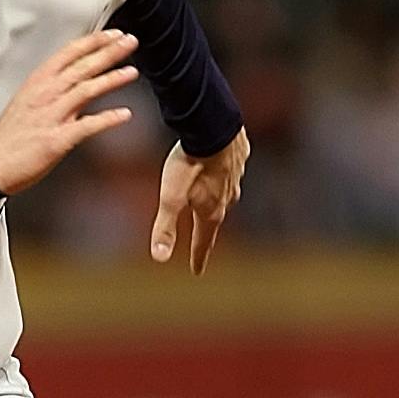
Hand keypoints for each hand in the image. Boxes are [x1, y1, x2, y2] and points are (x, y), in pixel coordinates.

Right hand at [0, 30, 138, 195]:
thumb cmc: (9, 135)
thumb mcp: (26, 99)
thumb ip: (51, 87)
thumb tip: (73, 77)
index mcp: (37, 83)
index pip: (69, 53)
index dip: (93, 41)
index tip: (112, 34)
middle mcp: (46, 95)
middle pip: (82, 66)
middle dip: (109, 52)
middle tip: (129, 42)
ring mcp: (52, 116)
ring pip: (86, 90)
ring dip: (112, 79)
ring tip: (131, 72)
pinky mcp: (57, 139)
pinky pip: (87, 126)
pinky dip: (108, 119)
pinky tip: (124, 115)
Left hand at [150, 127, 249, 275]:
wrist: (212, 126)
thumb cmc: (189, 164)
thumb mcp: (170, 197)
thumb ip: (164, 227)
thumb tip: (159, 258)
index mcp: (211, 211)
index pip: (203, 242)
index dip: (198, 258)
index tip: (196, 272)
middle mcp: (227, 198)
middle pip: (214, 220)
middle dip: (207, 231)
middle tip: (203, 241)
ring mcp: (236, 177)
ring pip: (225, 195)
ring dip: (217, 202)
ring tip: (210, 206)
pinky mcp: (239, 157)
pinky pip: (231, 172)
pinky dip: (224, 176)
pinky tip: (221, 172)